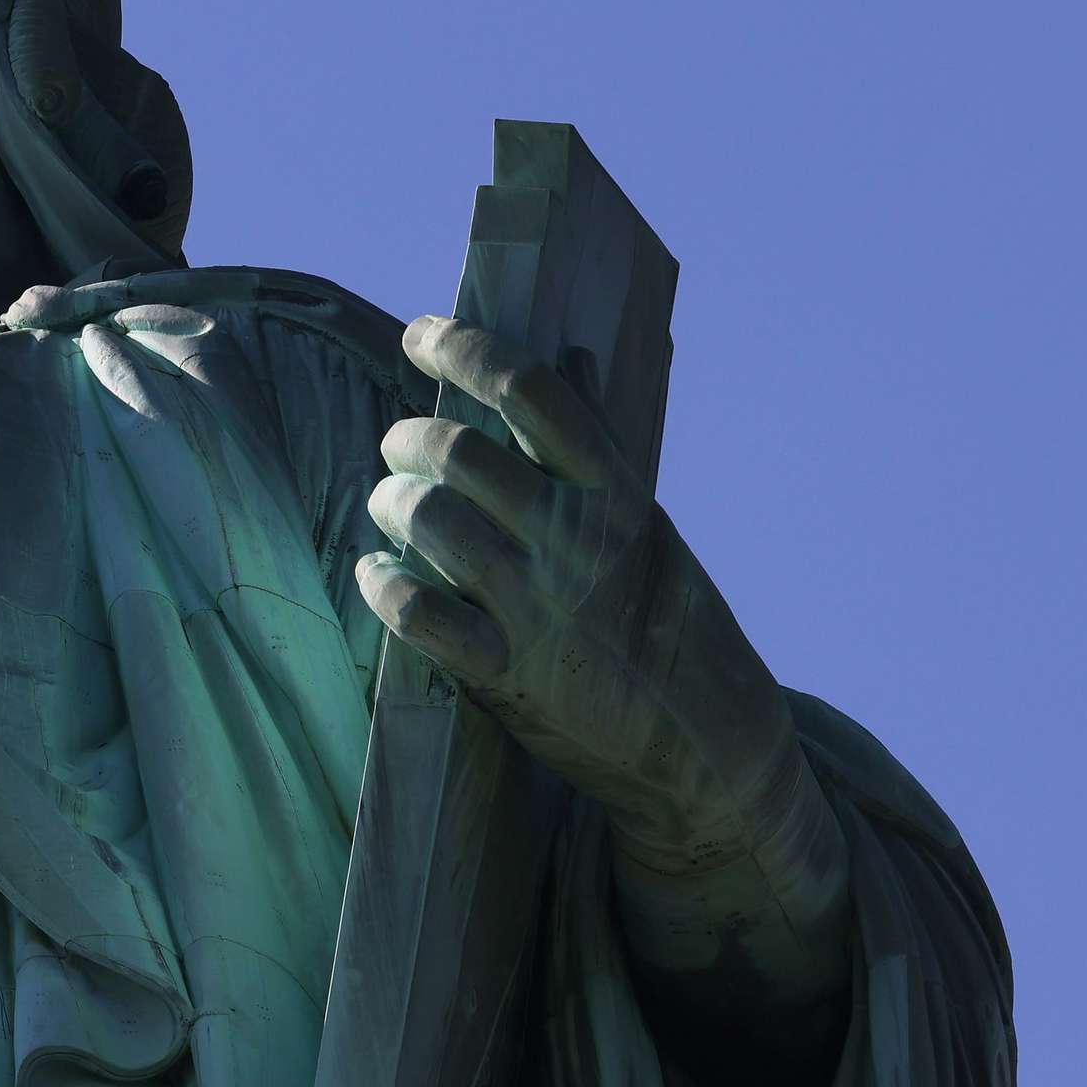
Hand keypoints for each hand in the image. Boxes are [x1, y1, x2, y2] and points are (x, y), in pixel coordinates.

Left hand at [360, 315, 853, 1073]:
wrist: (710, 751)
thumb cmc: (676, 629)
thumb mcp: (651, 533)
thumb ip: (595, 462)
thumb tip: (561, 366)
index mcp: (619, 495)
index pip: (531, 391)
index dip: (464, 348)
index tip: (421, 335)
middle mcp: (577, 541)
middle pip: (457, 453)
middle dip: (409, 439)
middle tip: (400, 447)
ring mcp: (540, 608)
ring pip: (427, 519)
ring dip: (388, 504)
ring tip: (387, 507)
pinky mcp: (507, 675)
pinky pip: (414, 611)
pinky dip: (381, 584)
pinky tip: (376, 574)